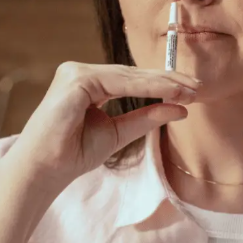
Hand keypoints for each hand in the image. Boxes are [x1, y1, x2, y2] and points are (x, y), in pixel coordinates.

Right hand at [6, 62, 198, 188]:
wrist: (44, 171)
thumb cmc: (72, 154)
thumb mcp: (118, 133)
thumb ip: (146, 118)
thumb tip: (181, 108)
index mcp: (87, 83)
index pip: (132, 79)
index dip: (163, 84)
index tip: (192, 92)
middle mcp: (79, 72)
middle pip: (132, 73)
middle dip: (168, 80)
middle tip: (198, 87)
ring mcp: (75, 72)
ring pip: (128, 75)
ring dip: (162, 82)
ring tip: (189, 90)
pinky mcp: (74, 79)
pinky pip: (118, 81)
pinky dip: (146, 86)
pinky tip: (168, 91)